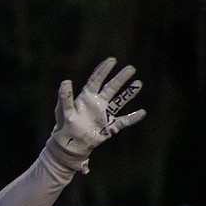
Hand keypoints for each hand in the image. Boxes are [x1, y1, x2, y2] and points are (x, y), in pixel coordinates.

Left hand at [48, 57, 145, 172]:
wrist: (69, 144)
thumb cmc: (65, 126)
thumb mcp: (63, 111)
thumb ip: (65, 97)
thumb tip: (65, 81)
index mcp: (87, 97)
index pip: (96, 80)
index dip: (103, 70)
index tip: (112, 60)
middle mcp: (98, 103)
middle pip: (111, 87)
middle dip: (121, 78)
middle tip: (131, 68)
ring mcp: (105, 114)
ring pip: (119, 101)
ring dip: (129, 93)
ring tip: (138, 84)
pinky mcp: (109, 126)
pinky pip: (123, 121)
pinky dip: (132, 118)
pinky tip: (142, 113)